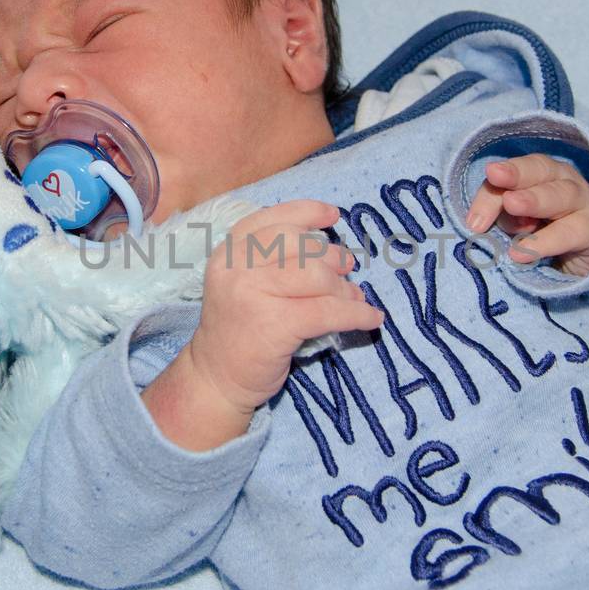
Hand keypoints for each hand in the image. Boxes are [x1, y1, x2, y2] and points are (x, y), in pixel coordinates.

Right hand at [143, 200, 384, 450]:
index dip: (306, 212)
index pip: (272, 220)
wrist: (216, 378)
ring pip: (317, 276)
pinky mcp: (274, 326)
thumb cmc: (239, 328)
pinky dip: (357, 314)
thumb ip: (272, 260)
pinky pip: (328, 311)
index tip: (333, 216)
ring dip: (345, 287)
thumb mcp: (243, 283)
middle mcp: (236, 268)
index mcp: (229, 253)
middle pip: (299, 245)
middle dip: (331, 255)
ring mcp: (253, 295)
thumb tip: (334, 249)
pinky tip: (371, 318)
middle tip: (348, 268)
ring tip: (355, 297)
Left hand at [465, 154, 588, 277]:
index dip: (498, 180)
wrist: (587, 264)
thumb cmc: (546, 236)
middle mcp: (566, 182)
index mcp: (543, 174)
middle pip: (541, 170)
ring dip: (534, 199)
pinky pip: (570, 234)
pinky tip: (521, 253)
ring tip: (511, 205)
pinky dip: (545, 242)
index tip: (480, 195)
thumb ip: (504, 216)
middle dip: (517, 173)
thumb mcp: (518, 224)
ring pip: (561, 195)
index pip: (519, 169)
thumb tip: (478, 224)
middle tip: (494, 175)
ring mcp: (584, 205)